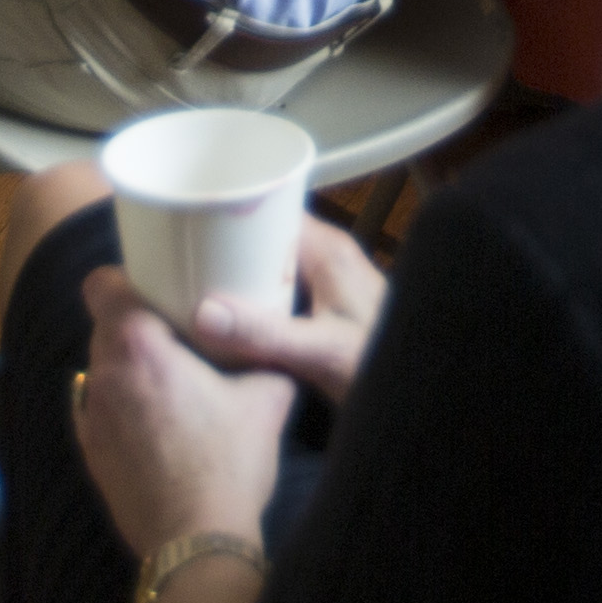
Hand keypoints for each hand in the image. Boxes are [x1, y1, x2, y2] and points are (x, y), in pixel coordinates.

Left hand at [72, 263, 297, 562]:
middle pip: (104, 326)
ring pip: (101, 368)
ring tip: (170, 383)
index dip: (125, 280)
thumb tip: (271, 337)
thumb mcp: (267, 396)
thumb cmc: (229, 463)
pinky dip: (121, 406)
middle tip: (178, 334)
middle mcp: (102, 375)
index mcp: (138, 347)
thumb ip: (263, 354)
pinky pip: (99, 408)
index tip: (156, 288)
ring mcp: (88, 417)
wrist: (197, 541)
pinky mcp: (89, 453)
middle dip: (136, 326)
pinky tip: (157, 425)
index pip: (101, 284)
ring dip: (129, 368)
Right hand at [180, 217, 389, 410]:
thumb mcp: (320, 352)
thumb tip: (204, 313)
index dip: (229, 214)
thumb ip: (266, 334)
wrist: (422, 392)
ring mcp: (327, 283)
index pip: (270, 210)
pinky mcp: (325, 308)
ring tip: (191, 285)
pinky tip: (229, 319)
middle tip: (179, 262)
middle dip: (224, 248)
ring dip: (237, 274)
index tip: (187, 224)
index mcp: (327, 251)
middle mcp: (327, 258)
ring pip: (270, 265)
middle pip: (264, 238)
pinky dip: (253, 298)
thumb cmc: (381, 363)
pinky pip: (279, 290)